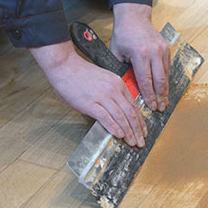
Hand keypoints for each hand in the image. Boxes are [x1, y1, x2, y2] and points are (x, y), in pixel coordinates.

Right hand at [30, 41, 146, 146]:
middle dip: (137, 130)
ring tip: (133, 142)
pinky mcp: (90, 104)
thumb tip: (117, 109)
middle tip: (141, 142)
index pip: (134, 105)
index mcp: (118, 83)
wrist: (64, 65)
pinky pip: (106, 118)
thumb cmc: (80, 73)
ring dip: (129, 132)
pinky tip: (120, 135)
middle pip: (130, 113)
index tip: (143, 131)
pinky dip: (114, 128)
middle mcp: (113, 90)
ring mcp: (102, 97)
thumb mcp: (103, 79)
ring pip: (121, 117)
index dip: (140, 121)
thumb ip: (112, 93)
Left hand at [110, 3, 170, 111]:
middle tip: (161, 108)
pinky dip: (166, 79)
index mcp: (140, 54)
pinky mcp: (166, 48)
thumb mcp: (116, 54)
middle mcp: (154, 52)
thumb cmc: (123, 35)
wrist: (134, 17)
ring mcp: (162, 49)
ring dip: (165, 90)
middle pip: (160, 80)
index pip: (146, 80)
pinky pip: (167, 68)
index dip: (149, 96)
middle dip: (161, 96)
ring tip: (164, 102)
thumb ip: (122, 71)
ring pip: (166, 75)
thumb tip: (127, 89)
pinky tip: (164, 88)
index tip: (151, 106)